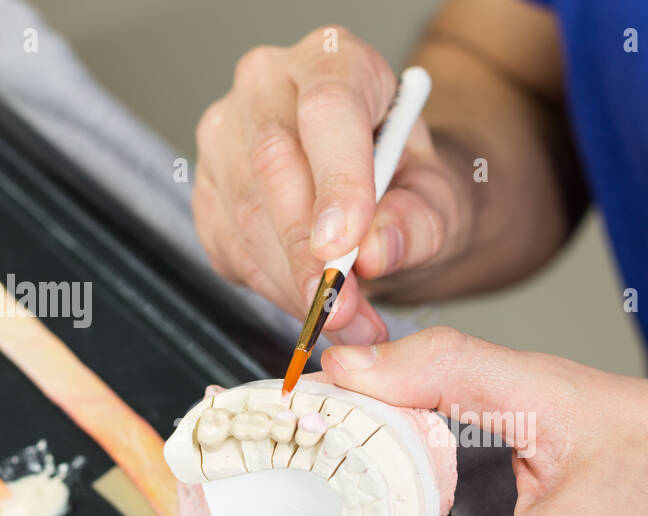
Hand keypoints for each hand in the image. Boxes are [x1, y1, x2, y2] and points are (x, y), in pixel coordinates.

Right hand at [192, 28, 471, 343]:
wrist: (388, 197)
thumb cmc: (411, 185)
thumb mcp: (439, 200)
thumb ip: (417, 222)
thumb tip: (376, 251)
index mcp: (334, 60)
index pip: (327, 109)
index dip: (336, 181)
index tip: (347, 247)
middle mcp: (268, 86)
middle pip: (273, 164)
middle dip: (307, 254)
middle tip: (344, 311)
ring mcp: (226, 135)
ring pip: (245, 214)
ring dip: (294, 285)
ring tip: (346, 323)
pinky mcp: (208, 191)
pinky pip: (230, 248)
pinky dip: (273, 290)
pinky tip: (312, 304)